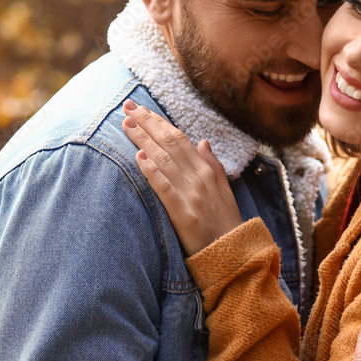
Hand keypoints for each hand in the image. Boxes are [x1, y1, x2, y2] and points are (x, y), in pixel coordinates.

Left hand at [122, 100, 242, 255]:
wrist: (233, 253)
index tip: (141, 109)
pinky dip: (152, 172)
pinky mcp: (183, 214)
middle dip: (147, 123)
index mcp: (206, 170)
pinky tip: (139, 159)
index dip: (159, 122)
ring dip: (144, 141)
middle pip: (169, 144)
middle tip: (127, 107)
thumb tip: (202, 141)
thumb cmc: (225, 221)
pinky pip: (165, 189)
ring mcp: (191, 195)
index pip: (179, 139)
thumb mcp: (224, 189)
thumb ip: (212, 164)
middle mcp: (199, 178)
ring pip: (164, 161)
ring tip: (127, 125)